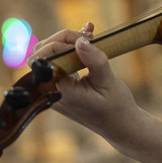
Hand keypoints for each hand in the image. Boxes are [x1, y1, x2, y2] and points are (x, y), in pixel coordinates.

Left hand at [33, 23, 140, 141]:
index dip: (62, 42)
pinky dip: (70, 49)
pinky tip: (87, 40)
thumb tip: (80, 41)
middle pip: (41, 53)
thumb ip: (93, 60)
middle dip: (62, 39)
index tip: (86, 39)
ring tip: (89, 37)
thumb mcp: (107, 81)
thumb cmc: (116, 107)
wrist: (120, 125)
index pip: (45, 58)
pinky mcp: (61, 85)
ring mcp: (54, 88)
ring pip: (48, 55)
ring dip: (66, 42)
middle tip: (88, 37)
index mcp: (58, 91)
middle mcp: (51, 90)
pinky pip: (58, 62)